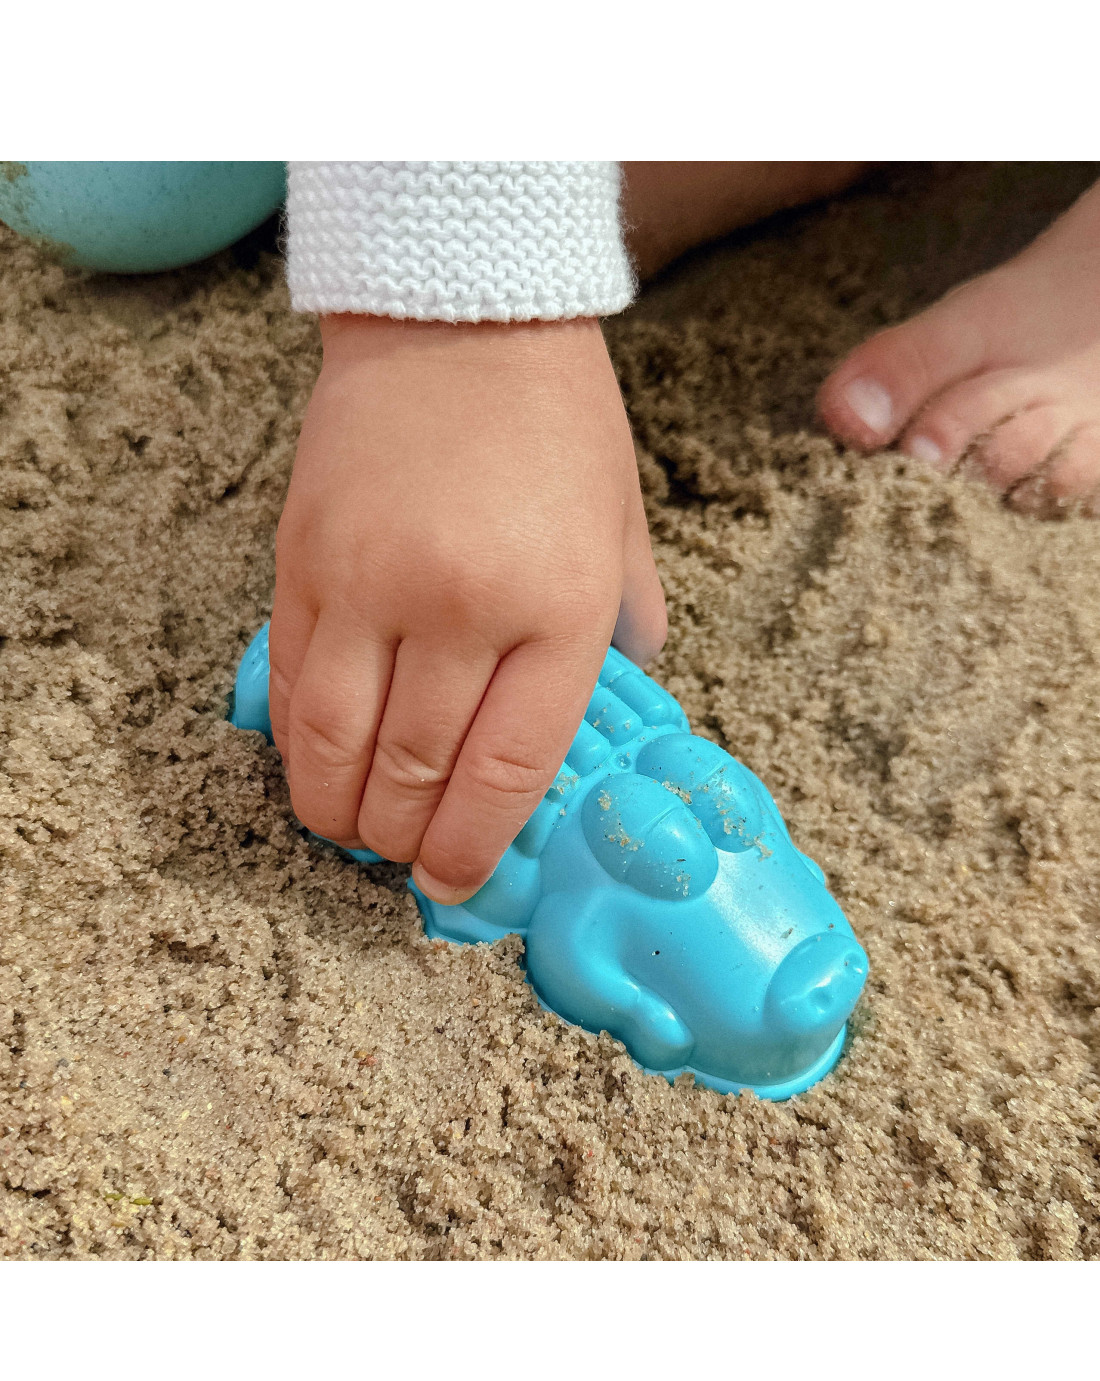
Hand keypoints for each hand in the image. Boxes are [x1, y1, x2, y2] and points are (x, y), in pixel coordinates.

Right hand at [268, 314, 666, 903]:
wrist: (458, 313)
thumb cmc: (557, 424)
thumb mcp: (623, 528)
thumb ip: (624, 630)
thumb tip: (611, 711)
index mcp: (559, 607)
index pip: (507, 771)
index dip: (476, 849)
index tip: (459, 882)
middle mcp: (462, 606)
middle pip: (415, 774)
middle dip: (406, 843)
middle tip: (406, 862)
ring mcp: (370, 582)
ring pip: (335, 746)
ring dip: (339, 811)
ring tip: (353, 831)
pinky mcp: (302, 559)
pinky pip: (290, 682)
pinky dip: (297, 743)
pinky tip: (314, 762)